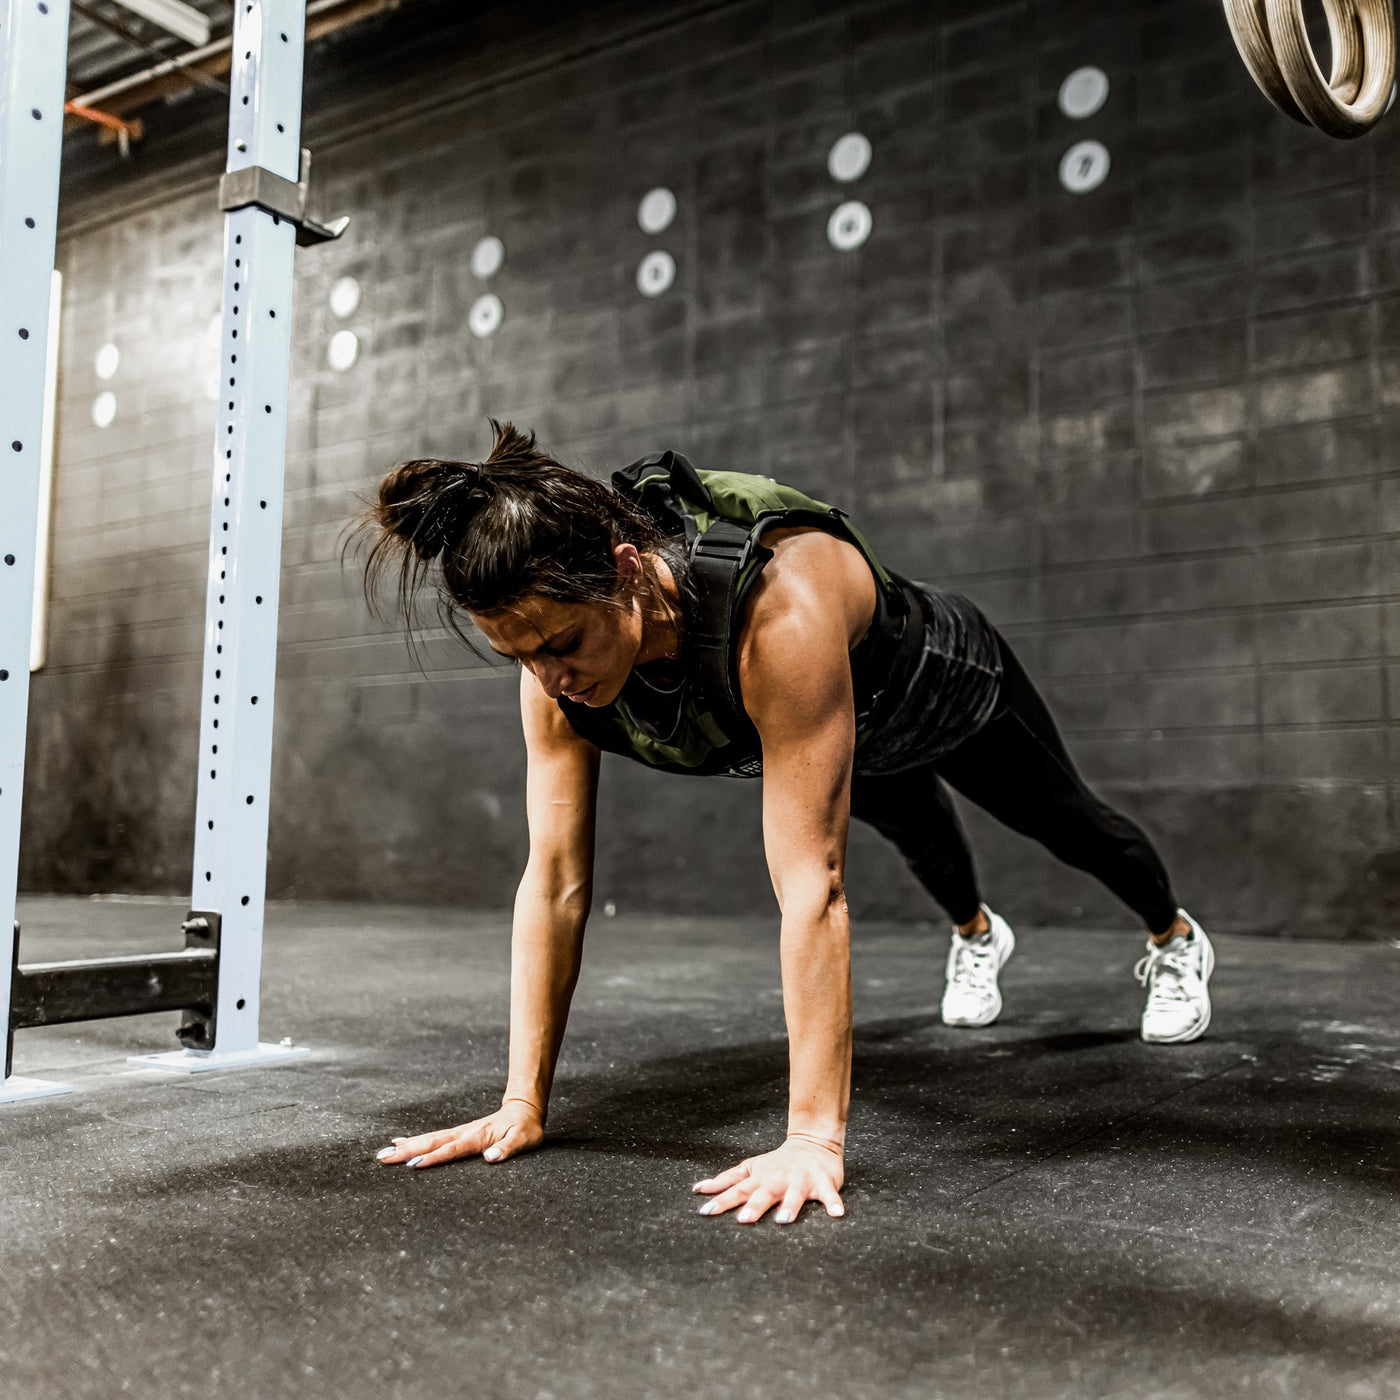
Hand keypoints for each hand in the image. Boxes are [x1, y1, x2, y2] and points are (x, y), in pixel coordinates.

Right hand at [375, 1100, 543, 1169]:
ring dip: (407, 1146)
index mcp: (478, 1137)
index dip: (434, 1158)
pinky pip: (434, 1137)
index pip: (452, 1150)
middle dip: (407, 1151)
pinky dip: (416, 1140)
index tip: (413, 1165)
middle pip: (432, 1143)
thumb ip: (508, 1148)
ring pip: (429, 1139)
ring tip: (385, 1152)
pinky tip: (401, 1142)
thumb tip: (491, 1158)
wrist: (524, 1109)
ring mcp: (460, 1132)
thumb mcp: (523, 1139)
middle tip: (383, 1158)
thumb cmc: (525, 1128)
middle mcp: (464, 1133)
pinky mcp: (459, 1133)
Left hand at [693, 1134, 844, 1224]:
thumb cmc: (777, 1163)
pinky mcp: (824, 1182)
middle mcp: (779, 1179)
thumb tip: (698, 1189)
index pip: (737, 1190)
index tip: (705, 1212)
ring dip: (790, 1207)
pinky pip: (829, 1194)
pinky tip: (837, 1214)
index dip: (721, 1201)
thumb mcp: (750, 1168)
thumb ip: (727, 1181)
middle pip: (764, 1193)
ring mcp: (801, 1180)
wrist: (813, 1142)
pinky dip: (833, 1203)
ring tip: (784, 1221)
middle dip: (754, 1206)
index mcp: (760, 1178)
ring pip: (795, 1195)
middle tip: (744, 1220)